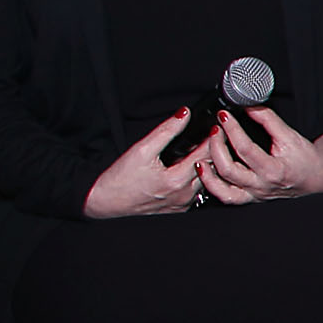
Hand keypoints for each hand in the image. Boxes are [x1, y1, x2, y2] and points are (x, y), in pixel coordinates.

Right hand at [84, 110, 206, 217]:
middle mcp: (185, 194)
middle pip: (211, 168)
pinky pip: (197, 190)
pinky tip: (189, 167)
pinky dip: (198, 176)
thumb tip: (184, 114)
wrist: (105, 202)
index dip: (214, 137)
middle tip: (215, 135)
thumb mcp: (142, 149)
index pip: (207, 154)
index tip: (217, 126)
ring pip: (206, 180)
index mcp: (177, 180)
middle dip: (215, 150)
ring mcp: (183, 203)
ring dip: (207, 164)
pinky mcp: (179, 208)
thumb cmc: (120, 179)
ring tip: (202, 149)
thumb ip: (166, 131)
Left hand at [199, 109, 322, 202]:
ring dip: (207, 173)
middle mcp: (262, 186)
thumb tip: (248, 105)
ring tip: (200, 156)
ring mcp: (255, 195)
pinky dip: (212, 186)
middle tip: (215, 130)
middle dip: (216, 147)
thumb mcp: (289, 135)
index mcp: (273, 171)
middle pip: (228, 170)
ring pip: (223, 191)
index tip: (224, 116)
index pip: (245, 149)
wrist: (318, 177)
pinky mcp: (251, 198)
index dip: (232, 129)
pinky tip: (205, 171)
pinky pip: (227, 197)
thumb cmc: (307, 159)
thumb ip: (268, 119)